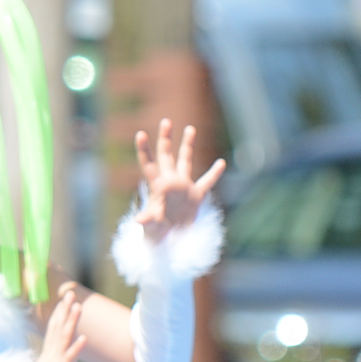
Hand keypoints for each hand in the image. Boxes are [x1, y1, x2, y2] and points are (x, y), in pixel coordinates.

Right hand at [36, 283, 88, 361]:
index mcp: (50, 355)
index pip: (54, 331)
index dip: (59, 315)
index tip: (65, 301)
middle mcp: (52, 355)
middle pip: (59, 328)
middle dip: (65, 310)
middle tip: (70, 293)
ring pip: (64, 338)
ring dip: (72, 321)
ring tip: (79, 307)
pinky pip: (70, 358)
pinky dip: (77, 348)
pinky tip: (85, 338)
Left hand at [131, 119, 226, 240]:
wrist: (170, 241)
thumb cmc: (155, 233)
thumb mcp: (152, 227)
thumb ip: (147, 221)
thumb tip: (139, 220)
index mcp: (157, 187)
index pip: (149, 164)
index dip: (144, 150)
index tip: (140, 133)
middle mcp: (170, 182)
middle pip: (166, 155)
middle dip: (165, 138)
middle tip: (166, 121)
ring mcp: (183, 187)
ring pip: (186, 161)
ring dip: (187, 145)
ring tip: (190, 128)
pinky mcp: (195, 196)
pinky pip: (207, 182)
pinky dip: (214, 173)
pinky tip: (221, 163)